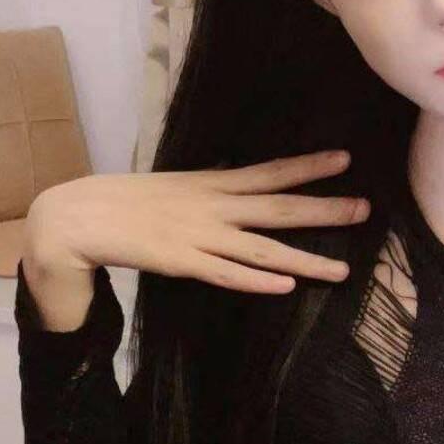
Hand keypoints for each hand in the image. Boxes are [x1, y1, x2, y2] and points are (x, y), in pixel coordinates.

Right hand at [25, 150, 369, 294]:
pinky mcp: (181, 264)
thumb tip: (238, 193)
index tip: (346, 157)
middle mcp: (212, 207)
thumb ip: (208, 192)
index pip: (270, 172)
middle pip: (279, 208)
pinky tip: (285, 286)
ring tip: (343, 270)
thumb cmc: (126, 203)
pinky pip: (226, 276)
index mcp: (210, 184)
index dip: (308, 166)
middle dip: (324, 210)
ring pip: (262, 250)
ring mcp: (199, 237)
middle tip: (366, 209)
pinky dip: (255, 282)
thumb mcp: (175, 187)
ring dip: (305, 260)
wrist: (77, 216)